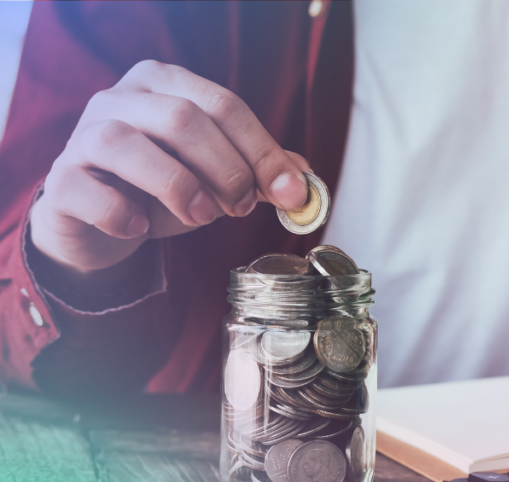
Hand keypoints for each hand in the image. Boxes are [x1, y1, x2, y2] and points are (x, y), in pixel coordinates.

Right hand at [29, 60, 309, 287]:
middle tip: (242, 207)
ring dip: (178, 186)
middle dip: (226, 168)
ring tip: (202, 216)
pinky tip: (140, 228)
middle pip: (183, 118)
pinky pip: (86, 188)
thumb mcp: (219, 177)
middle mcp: (120, 98)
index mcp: (166, 84)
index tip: (292, 193)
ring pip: (126, 143)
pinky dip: (120, 213)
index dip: (264, 151)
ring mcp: (83, 135)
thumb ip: (260, 173)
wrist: (99, 223)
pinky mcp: (59, 179)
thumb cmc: (163, 189)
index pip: (224, 105)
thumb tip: (306, 180)